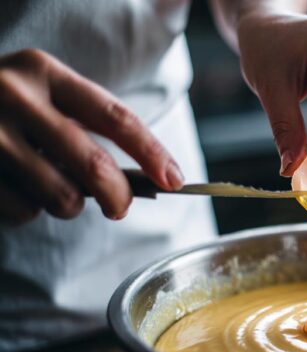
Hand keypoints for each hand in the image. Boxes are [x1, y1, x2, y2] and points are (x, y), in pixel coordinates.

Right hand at [0, 49, 184, 225]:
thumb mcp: (43, 99)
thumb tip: (144, 181)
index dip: (152, 152)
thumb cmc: (4, 111)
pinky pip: (22, 212)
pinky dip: (28, 211)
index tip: (177, 180)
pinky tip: (14, 188)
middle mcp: (12, 96)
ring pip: (60, 196)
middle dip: (119, 196)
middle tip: (121, 207)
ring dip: (68, 206)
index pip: (115, 116)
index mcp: (43, 72)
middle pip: (92, 164)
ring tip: (51, 187)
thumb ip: (85, 128)